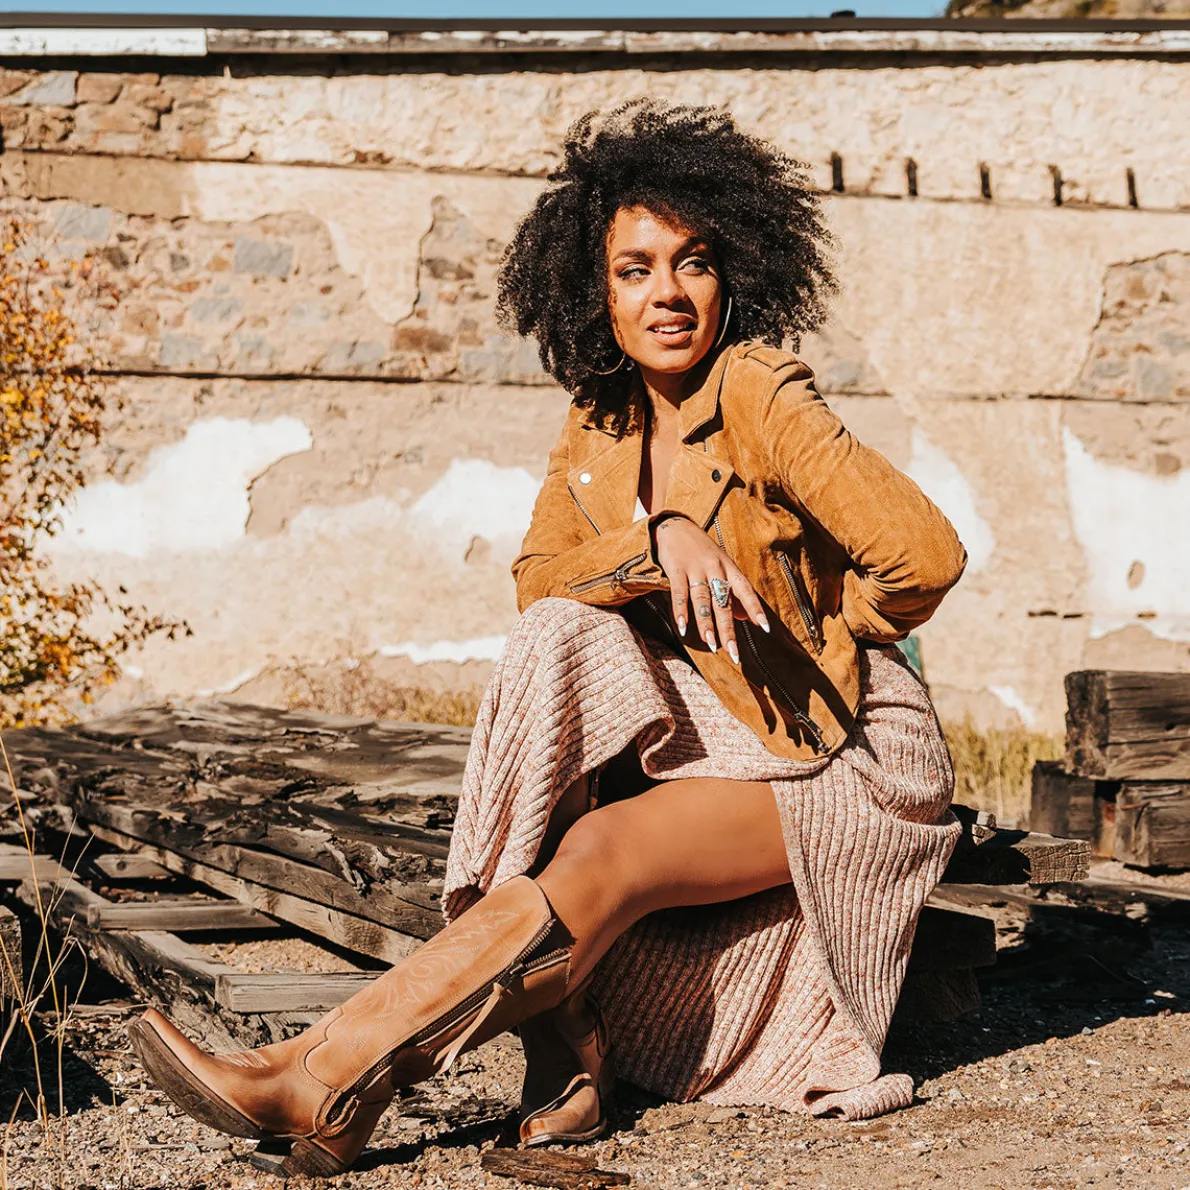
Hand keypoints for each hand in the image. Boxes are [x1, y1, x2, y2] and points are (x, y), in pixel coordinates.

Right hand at [652, 516, 770, 663]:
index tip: (765, 628)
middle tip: (734, 654)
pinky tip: (683, 628)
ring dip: (707, 624)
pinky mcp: (675, 568)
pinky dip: (681, 612)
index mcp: (729, 568)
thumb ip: (733, 592)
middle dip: (729, 629)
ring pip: (703, 600)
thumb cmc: (701, 550)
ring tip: (712, 645)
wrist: (674, 525)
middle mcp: (715, 568)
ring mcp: (695, 568)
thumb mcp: (722, 566)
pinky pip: (679, 593)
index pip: (746, 590)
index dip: (755, 609)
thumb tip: (746, 618)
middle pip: (724, 603)